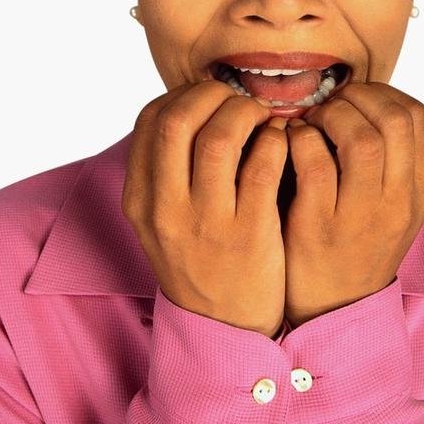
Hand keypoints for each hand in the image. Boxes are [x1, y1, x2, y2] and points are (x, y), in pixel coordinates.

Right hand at [122, 82, 289, 338]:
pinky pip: (264, 164)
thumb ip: (168, 171)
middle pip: (177, 120)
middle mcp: (165, 208)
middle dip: (213, 95)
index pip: (149, 120)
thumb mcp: (163, 220)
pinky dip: (277, 140)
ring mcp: (207, 222)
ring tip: (264, 117)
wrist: (225, 328)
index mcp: (140, 199)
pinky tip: (283, 142)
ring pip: (221, 137)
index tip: (210, 98)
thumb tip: (194, 107)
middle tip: (238, 100)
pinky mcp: (250, 234)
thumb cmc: (200, 260)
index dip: (184, 95)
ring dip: (248, 113)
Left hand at [283, 82, 423, 327]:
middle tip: (330, 106)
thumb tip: (364, 102)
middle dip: (356, 98)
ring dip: (329, 116)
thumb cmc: (355, 245)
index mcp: (421, 192)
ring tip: (312, 122)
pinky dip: (300, 139)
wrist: (333, 310)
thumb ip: (389, 160)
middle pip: (393, 119)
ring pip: (360, 137)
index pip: (415, 116)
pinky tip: (291, 142)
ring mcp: (362, 216)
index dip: (380, 93)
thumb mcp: (391, 207)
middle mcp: (400, 203)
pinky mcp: (320, 227)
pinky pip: (315, 162)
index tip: (353, 98)